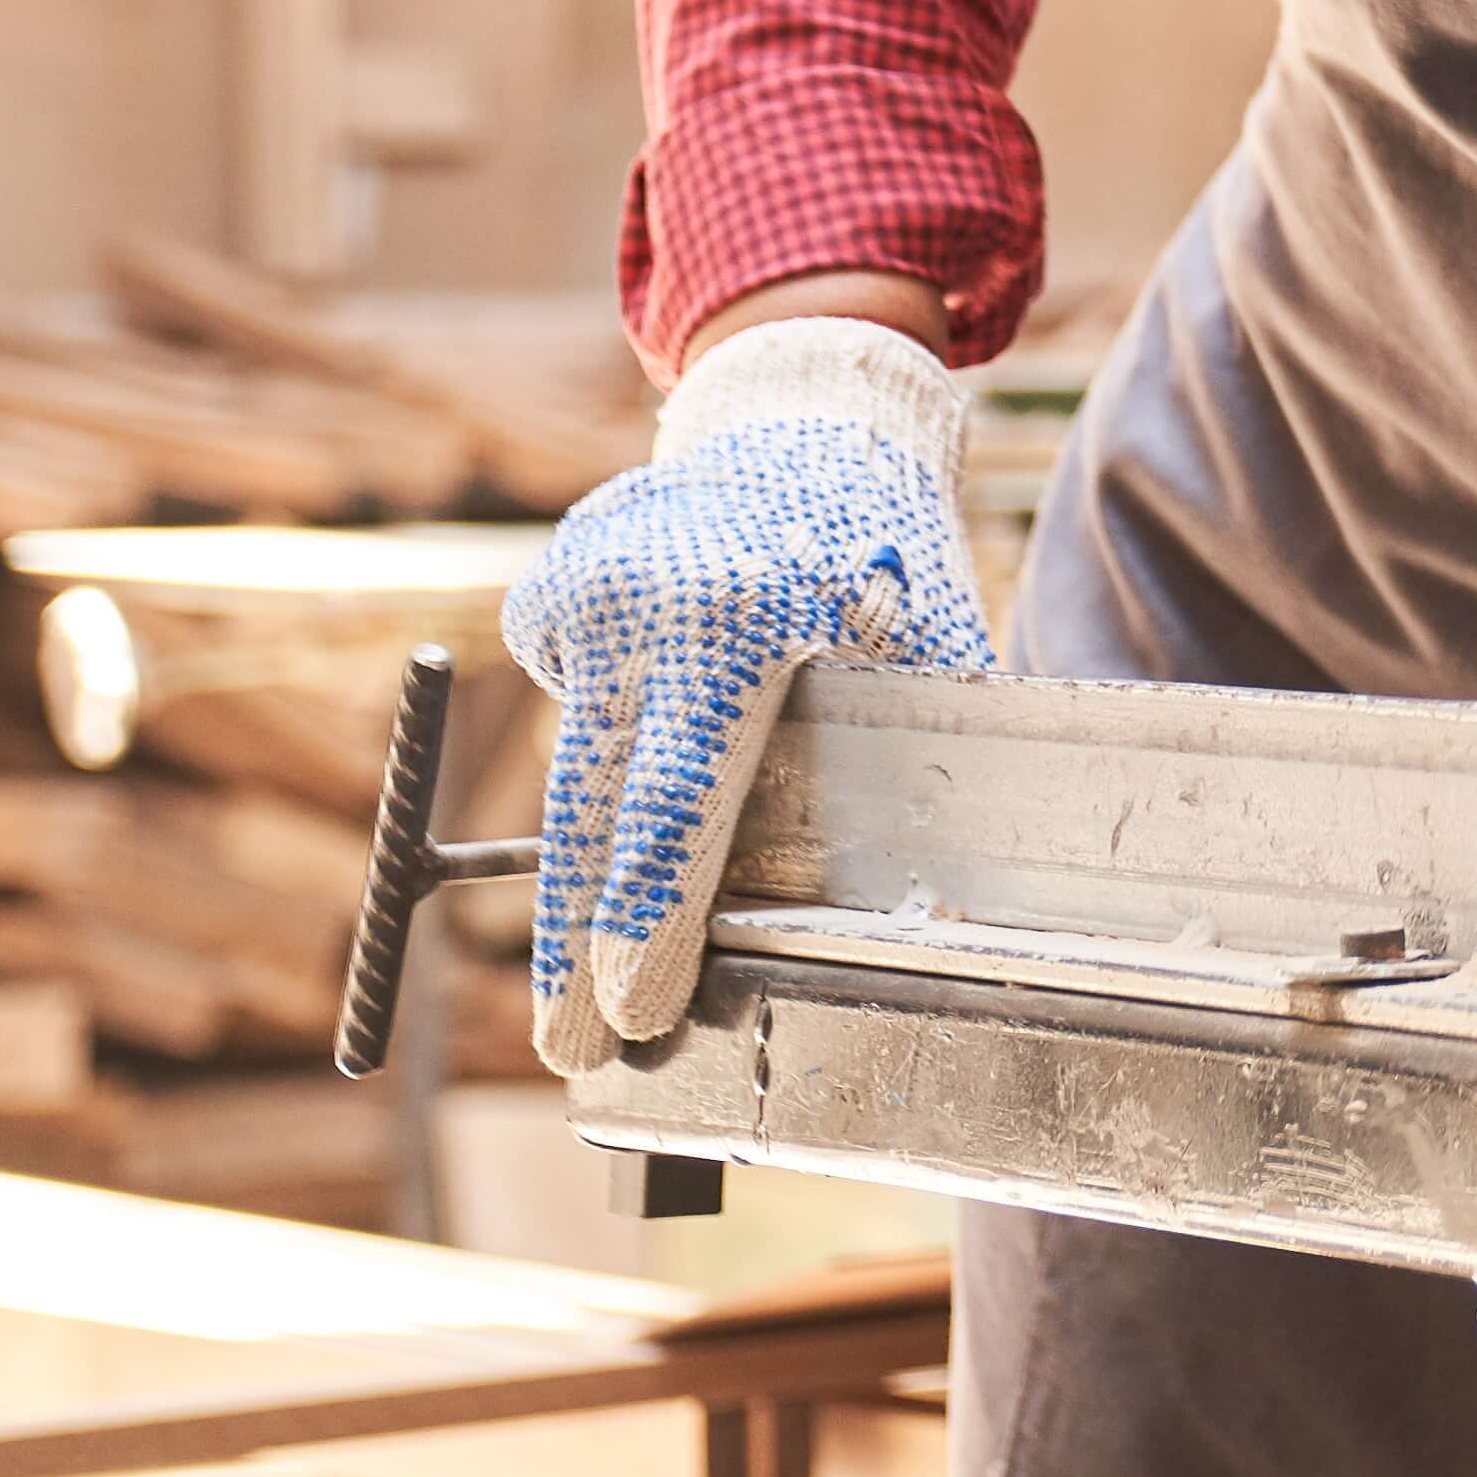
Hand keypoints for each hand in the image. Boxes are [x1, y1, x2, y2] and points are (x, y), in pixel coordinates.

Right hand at [511, 314, 996, 1067]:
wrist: (799, 425)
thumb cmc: (886, 554)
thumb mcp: (924, 646)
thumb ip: (913, 759)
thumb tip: (931, 911)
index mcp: (743, 627)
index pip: (677, 806)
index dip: (647, 921)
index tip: (632, 1009)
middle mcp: (641, 611)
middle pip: (590, 815)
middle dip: (575, 947)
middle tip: (569, 1052)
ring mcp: (578, 596)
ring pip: (571, 774)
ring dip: (581, 879)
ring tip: (582, 993)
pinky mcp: (545, 595)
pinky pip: (573, 710)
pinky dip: (611, 749)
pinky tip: (665, 723)